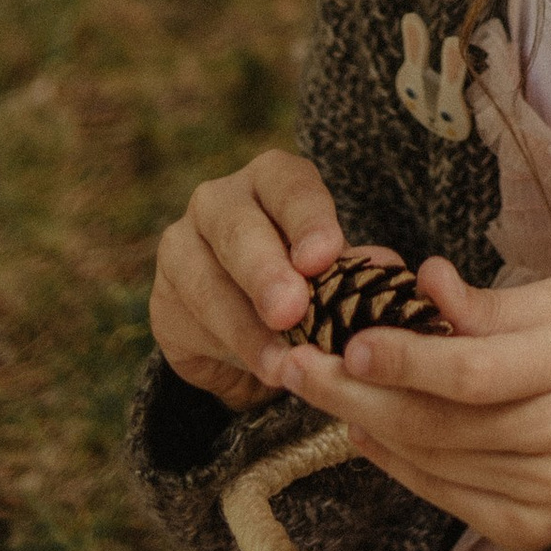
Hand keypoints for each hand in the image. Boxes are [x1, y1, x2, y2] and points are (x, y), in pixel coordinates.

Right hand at [151, 150, 348, 411]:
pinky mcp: (163, 299)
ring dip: (248, 329)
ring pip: (208, 284)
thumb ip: (354, 267)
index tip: (325, 256)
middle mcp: (219, 201)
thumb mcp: (333, 268)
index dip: (308, 220)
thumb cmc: (304, 279)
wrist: (245, 328)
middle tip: (291, 310)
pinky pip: (192, 325)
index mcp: (271, 179)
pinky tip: (260, 371)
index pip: (290, 186)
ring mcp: (182, 247)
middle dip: (266, 272)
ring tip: (283, 363)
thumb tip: (387, 269)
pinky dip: (231, 352)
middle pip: (238, 229)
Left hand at [255, 259, 550, 550]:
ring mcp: (543, 490)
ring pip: (431, 458)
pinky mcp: (523, 529)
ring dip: (367, 423)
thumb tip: (425, 279)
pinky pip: (440, 494)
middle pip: (438, 422)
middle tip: (296, 366)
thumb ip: (486, 304)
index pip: (474, 371)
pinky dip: (393, 461)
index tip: (350, 341)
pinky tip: (363, 427)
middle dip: (357, 392)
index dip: (408, 359)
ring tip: (325, 387)